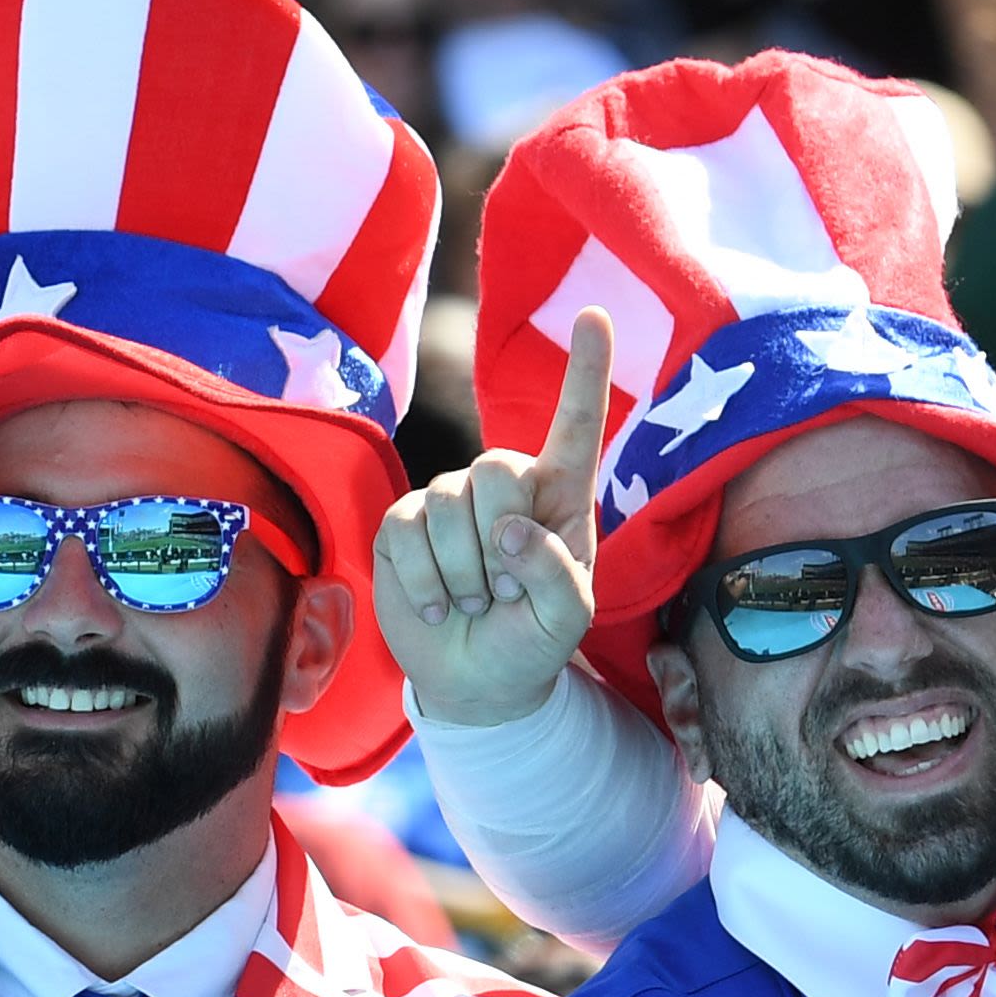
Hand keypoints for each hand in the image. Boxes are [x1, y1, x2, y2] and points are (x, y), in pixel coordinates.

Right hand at [370, 306, 607, 728]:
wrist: (473, 681)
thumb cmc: (532, 642)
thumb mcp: (567, 621)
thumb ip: (556, 575)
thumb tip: (510, 530)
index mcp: (561, 497)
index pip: (576, 425)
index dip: (585, 371)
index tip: (594, 315)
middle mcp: (505, 486)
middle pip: (498, 468)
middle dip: (498, 542)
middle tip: (504, 592)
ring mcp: (449, 500)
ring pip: (447, 506)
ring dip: (462, 574)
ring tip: (474, 604)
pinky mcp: (401, 523)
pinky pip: (406, 531)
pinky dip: (424, 582)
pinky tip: (439, 606)